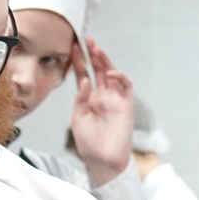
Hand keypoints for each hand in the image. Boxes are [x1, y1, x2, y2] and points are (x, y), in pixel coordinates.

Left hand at [67, 39, 134, 185]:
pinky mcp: (126, 105)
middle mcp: (102, 96)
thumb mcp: (77, 119)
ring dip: (105, 60)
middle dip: (92, 54)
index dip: (79, 62)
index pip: (83, 75)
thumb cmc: (88, 143)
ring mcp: (114, 99)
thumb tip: (84, 81)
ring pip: (111, 74)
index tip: (72, 48)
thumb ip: (80, 99)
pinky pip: (125, 86)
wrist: (103, 160)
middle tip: (86, 39)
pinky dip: (120, 77)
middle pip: (98, 70)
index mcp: (88, 99)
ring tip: (96, 48)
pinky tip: (111, 72)